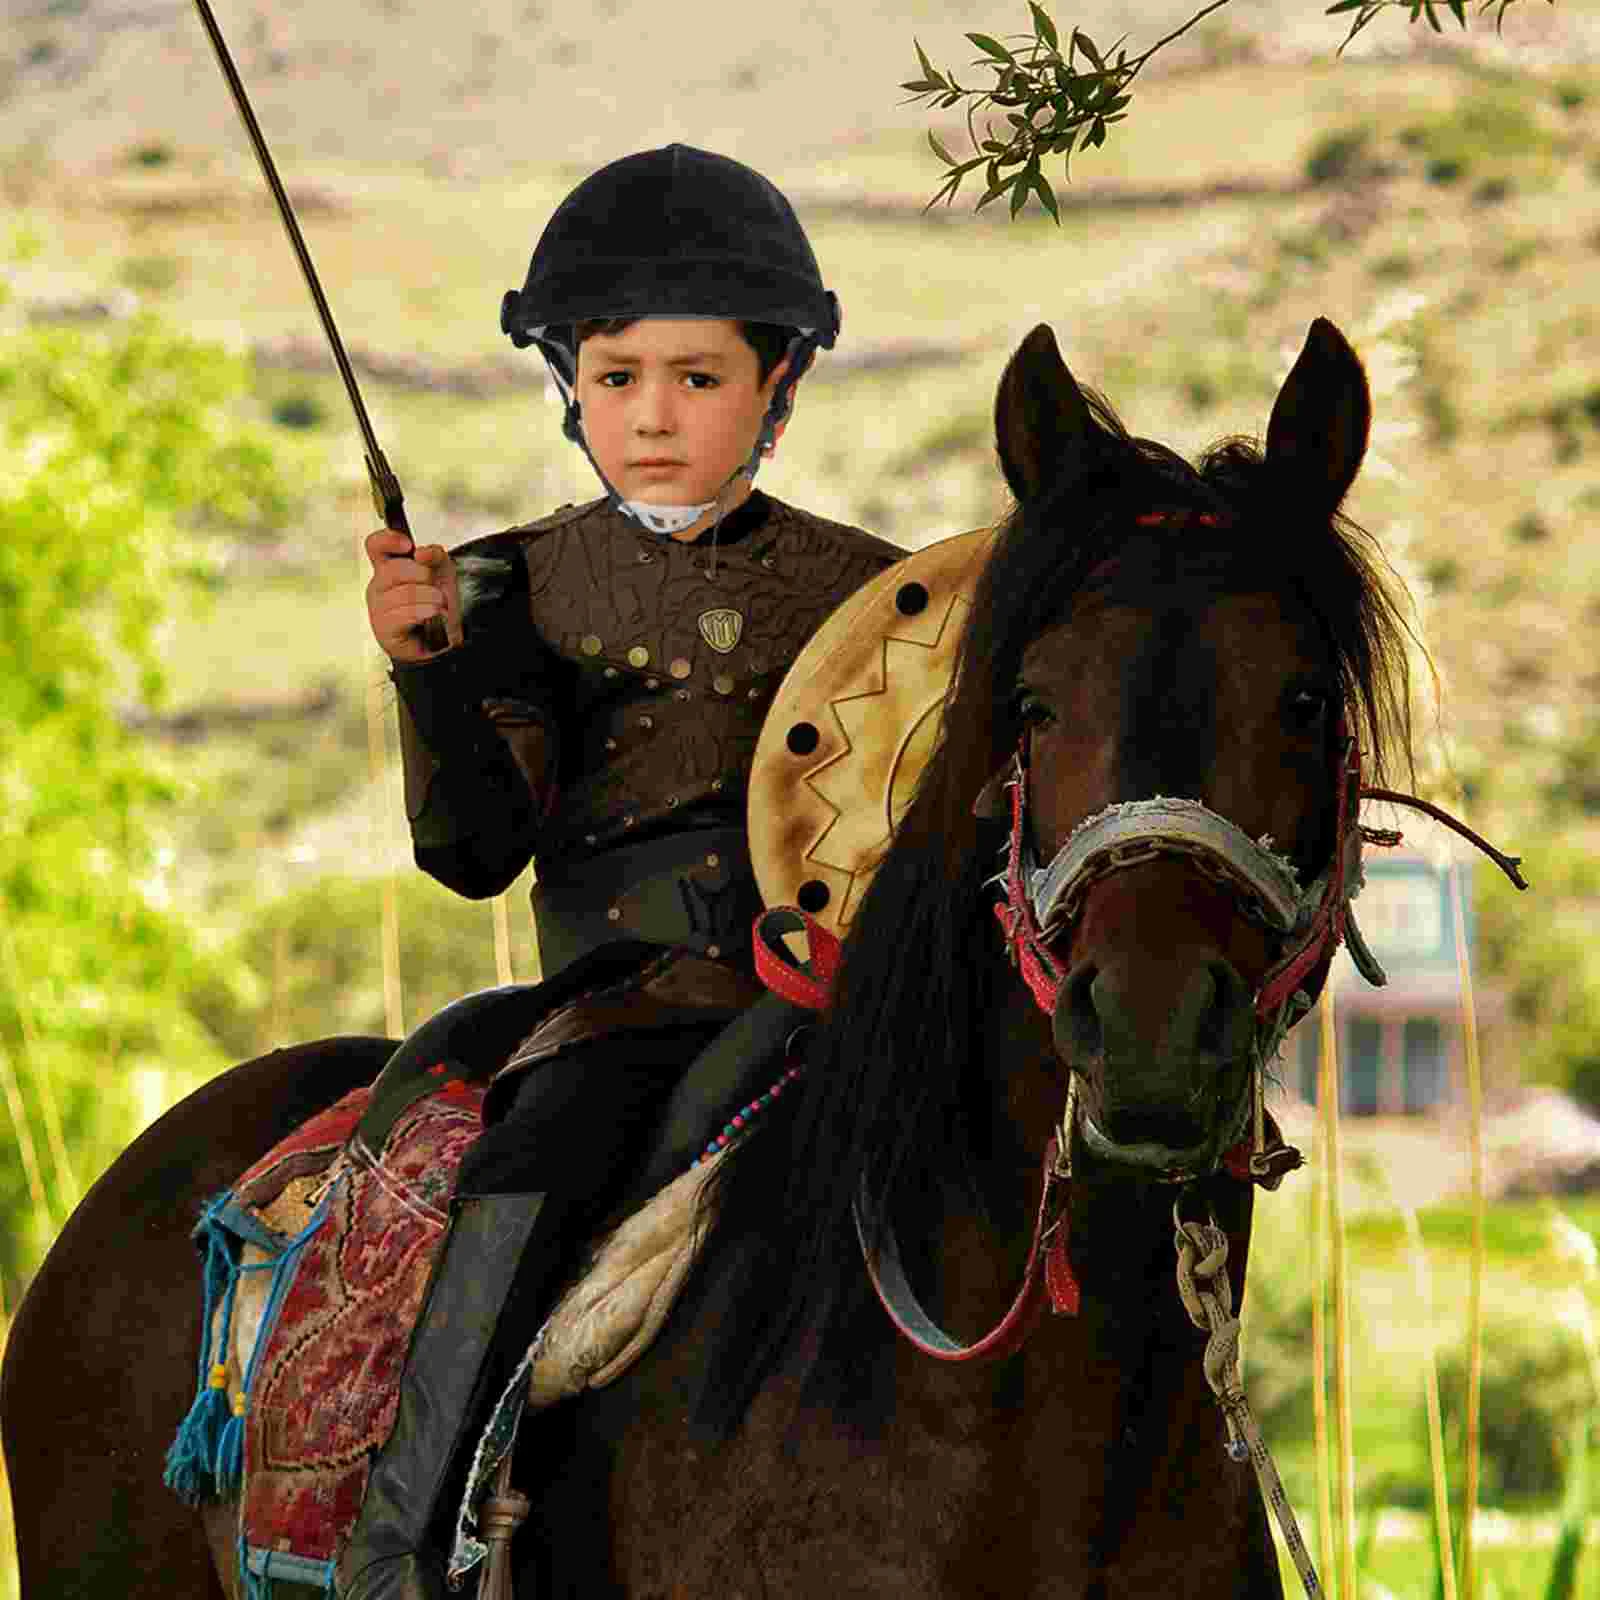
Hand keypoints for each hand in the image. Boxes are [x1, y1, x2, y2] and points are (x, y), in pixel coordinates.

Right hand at [364, 530, 462, 661]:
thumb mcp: (443, 573)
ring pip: (405, 592)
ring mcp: (378, 608)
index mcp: (388, 569)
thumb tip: (422, 552)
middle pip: (394, 569)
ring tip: (437, 606)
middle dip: (423, 576)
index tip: (408, 546)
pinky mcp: (383, 628)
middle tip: (435, 587)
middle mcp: (378, 586)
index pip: (375, 546)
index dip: (388, 540)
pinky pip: (405, 614)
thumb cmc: (438, 606)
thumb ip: (435, 555)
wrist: (445, 639)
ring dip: (431, 598)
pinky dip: (426, 613)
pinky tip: (432, 616)